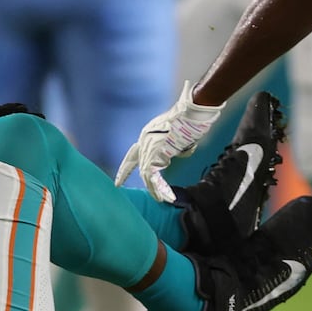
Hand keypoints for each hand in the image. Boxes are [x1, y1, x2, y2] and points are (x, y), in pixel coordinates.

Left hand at [115, 82, 225, 201]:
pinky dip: (159, 187)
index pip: (134, 153)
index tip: (119, 178)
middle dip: (125, 173)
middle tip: (118, 184)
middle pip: (135, 161)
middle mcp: (145, 138)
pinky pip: (152, 174)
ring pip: (145, 172)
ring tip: (161, 199)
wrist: (193, 111)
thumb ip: (175, 145)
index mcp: (148, 133)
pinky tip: (166, 196)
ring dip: (153, 188)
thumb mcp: (179, 135)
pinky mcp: (155, 150)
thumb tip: (180, 153)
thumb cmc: (191, 120)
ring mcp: (149, 144)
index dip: (126, 166)